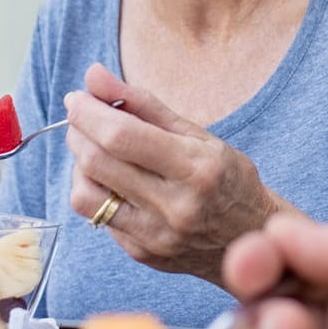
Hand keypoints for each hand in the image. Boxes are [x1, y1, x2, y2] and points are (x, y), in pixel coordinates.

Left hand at [64, 63, 299, 284]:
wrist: (251, 238)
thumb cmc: (225, 177)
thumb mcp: (196, 133)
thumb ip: (142, 102)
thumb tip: (94, 75)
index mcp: (196, 168)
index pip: (122, 136)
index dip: (89, 113)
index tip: (76, 97)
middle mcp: (175, 206)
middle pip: (97, 162)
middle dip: (77, 131)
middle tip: (79, 115)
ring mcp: (156, 236)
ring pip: (85, 195)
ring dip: (78, 162)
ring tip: (93, 147)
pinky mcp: (142, 253)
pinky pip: (97, 216)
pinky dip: (93, 189)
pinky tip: (111, 179)